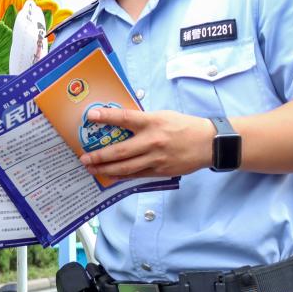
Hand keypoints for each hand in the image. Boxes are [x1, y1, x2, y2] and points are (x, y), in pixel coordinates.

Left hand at [78, 107, 214, 179]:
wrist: (208, 143)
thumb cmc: (183, 126)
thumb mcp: (163, 115)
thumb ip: (142, 120)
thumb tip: (119, 121)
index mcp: (153, 122)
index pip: (126, 118)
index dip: (107, 117)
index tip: (91, 116)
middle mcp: (153, 141)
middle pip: (121, 151)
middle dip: (99, 156)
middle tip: (84, 158)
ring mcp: (157, 158)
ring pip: (127, 167)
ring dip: (106, 169)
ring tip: (92, 169)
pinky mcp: (161, 171)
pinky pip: (137, 175)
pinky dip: (122, 176)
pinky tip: (110, 175)